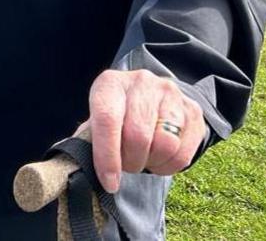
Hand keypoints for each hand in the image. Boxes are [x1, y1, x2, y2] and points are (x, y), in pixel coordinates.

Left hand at [77, 69, 208, 192]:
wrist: (152, 98)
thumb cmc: (116, 116)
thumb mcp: (96, 121)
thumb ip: (85, 142)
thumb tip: (72, 167)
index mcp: (110, 83)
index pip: (107, 120)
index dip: (107, 156)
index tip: (109, 182)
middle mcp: (141, 82)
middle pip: (138, 136)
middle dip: (130, 162)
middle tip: (126, 164)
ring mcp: (171, 93)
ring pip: (164, 145)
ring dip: (151, 163)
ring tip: (143, 158)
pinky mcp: (193, 110)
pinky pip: (183, 153)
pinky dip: (169, 166)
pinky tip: (159, 158)